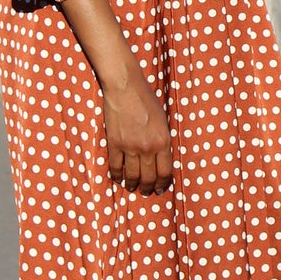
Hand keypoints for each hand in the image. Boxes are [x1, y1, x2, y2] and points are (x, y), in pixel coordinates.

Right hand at [101, 74, 172, 194]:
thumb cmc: (146, 100)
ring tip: (132, 187)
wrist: (126, 88)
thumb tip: (161, 159)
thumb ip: (163, 141)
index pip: (165, 172)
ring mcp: (130, 147)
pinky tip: (118, 178)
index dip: (163, 184)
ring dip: (132, 185)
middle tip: (146, 192)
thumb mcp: (163, 120)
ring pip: (132, 176)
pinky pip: (115, 167)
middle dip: (147, 188)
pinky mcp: (114, 144)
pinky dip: (116, 176)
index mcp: (163, 141)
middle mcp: (147, 148)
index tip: (160, 188)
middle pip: (148, 178)